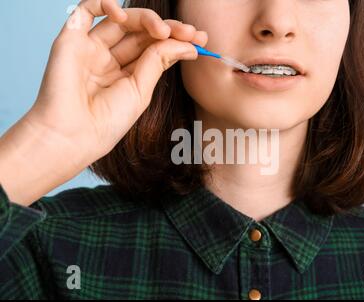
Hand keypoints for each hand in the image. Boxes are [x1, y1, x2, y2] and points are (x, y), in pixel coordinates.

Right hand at [27, 0, 206, 167]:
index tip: (200, 41)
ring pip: (121, 20)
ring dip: (146, 18)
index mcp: (126, 74)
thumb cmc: (106, 122)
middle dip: (168, 29)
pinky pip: (85, 10)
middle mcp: (109, 58)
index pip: (154, 48)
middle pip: (141, 33)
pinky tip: (122, 14)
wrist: (73, 135)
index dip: (177, 41)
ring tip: (164, 30)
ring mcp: (90, 48)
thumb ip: (158, 61)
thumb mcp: (141, 90)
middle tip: (191, 32)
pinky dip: (104, 4)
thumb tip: (187, 43)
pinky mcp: (71, 39)